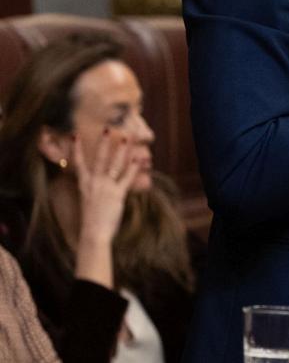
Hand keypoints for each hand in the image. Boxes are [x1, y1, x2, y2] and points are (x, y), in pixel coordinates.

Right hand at [72, 133, 137, 287]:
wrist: (93, 233)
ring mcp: (106, 188)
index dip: (76, 149)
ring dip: (122, 150)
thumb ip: (95, 189)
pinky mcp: (117, 194)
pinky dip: (134, 167)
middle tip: (108, 128)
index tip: (74, 135)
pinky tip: (139, 159)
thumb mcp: (89, 201)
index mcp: (84, 185)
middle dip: (104, 143)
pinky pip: (127, 178)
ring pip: (115, 165)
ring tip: (127, 138)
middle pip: (99, 159)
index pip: (78, 163)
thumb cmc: (92, 220)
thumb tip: (103, 183)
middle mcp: (94, 183)